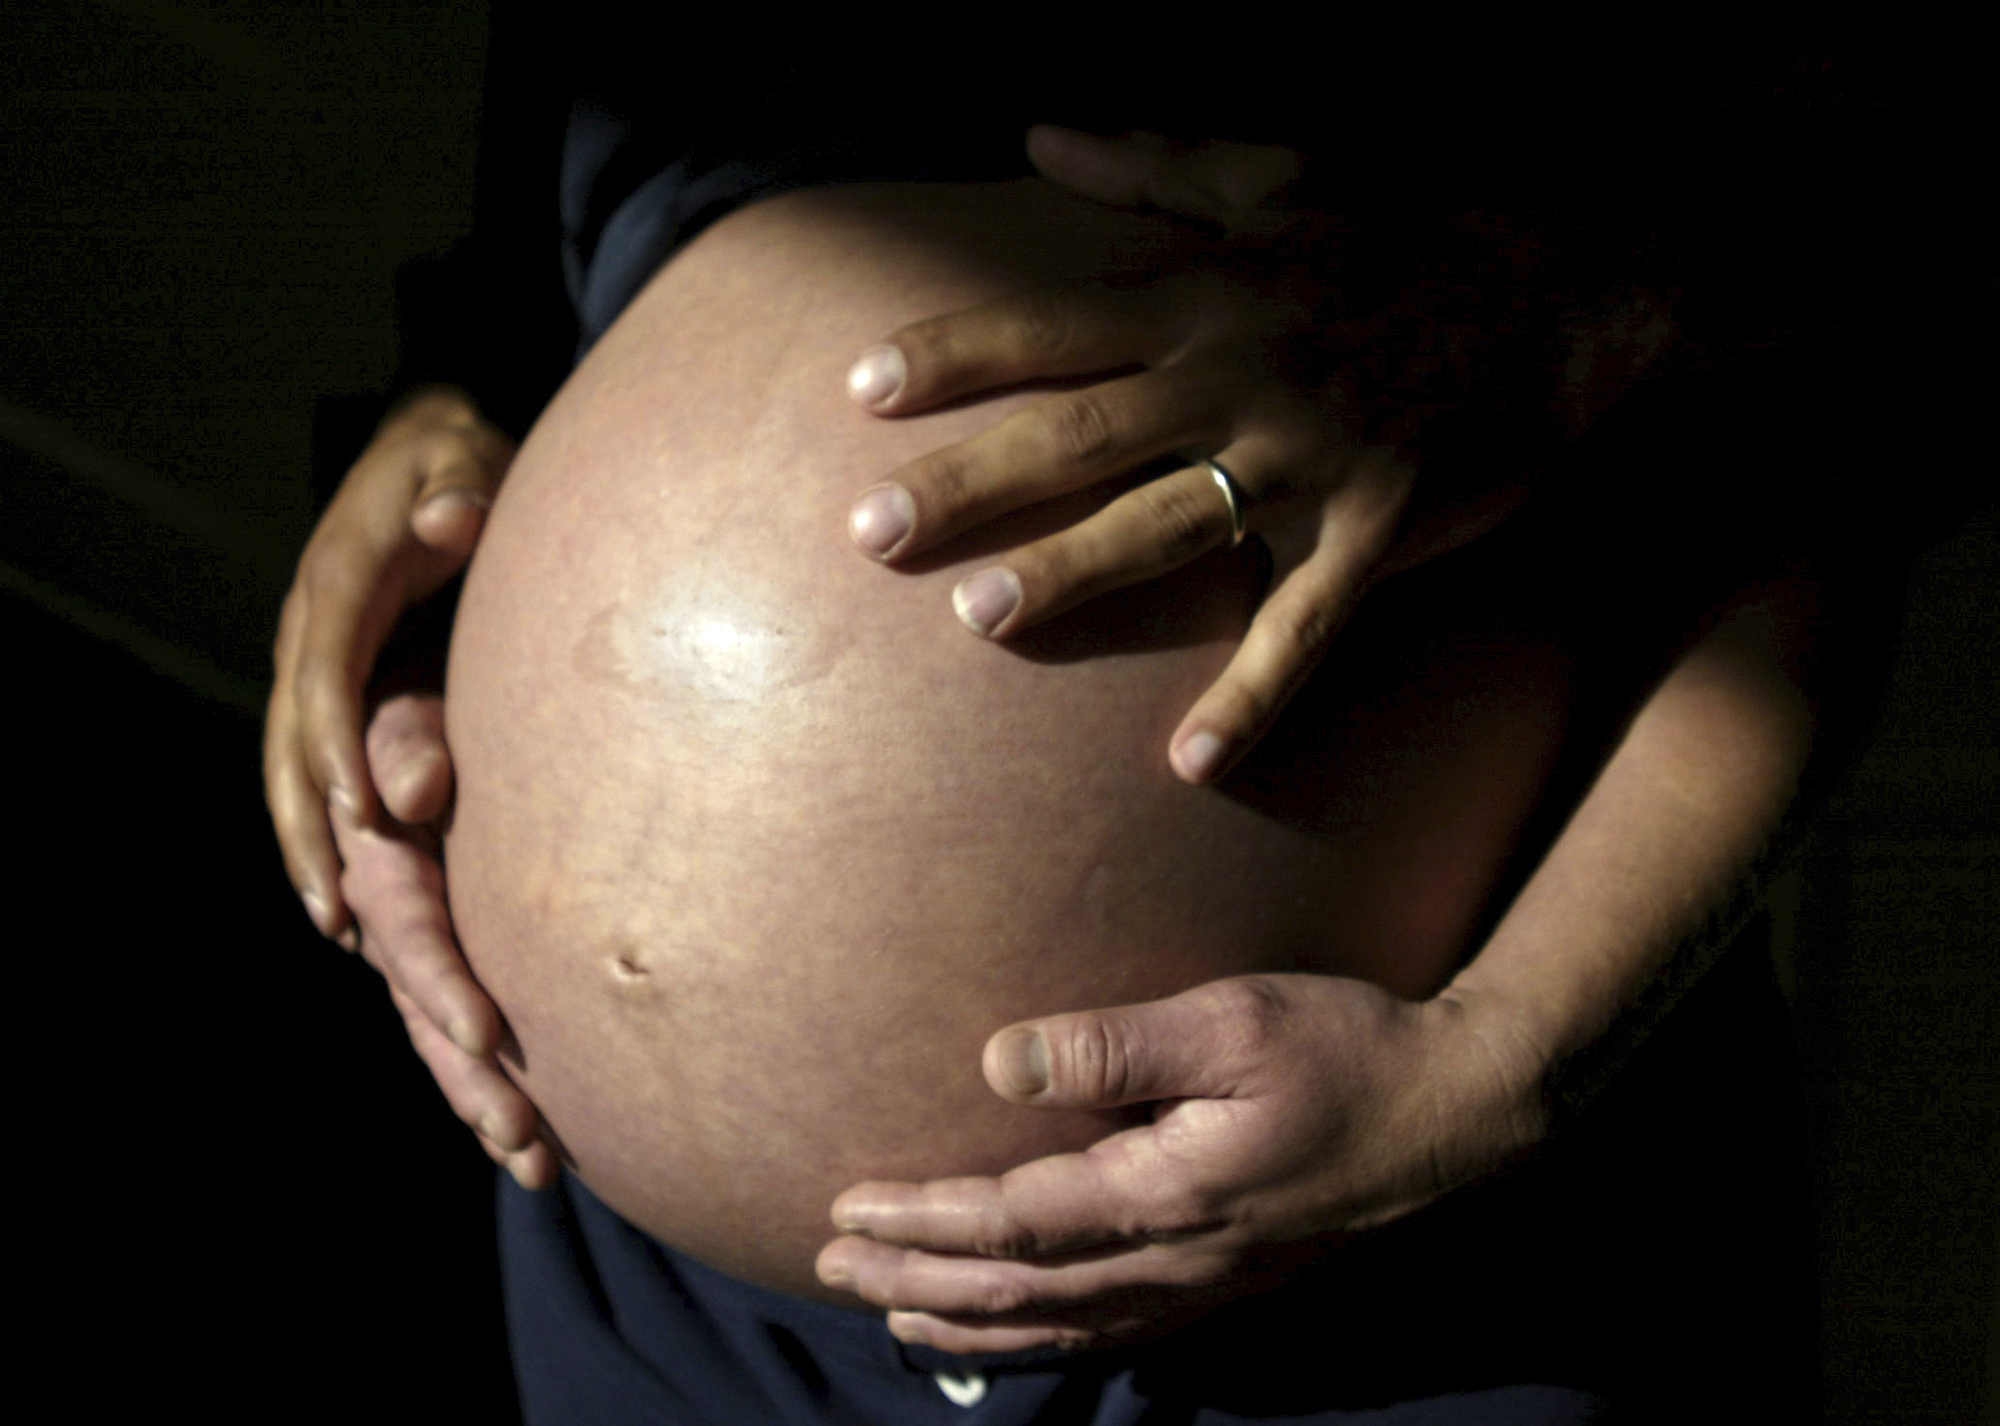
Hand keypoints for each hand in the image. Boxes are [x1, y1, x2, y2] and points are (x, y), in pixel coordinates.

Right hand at [265, 387, 512, 942]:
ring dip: (302, 842)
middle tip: (336, 910)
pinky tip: (343, 890)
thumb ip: (463, 490)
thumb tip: (454, 517)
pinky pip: (307, 761)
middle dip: (307, 825)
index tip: (364, 813)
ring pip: (286, 763)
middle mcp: (312, 626)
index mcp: (342, 579)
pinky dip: (315, 822)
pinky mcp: (328, 680)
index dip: (338, 744)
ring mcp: (312, 656)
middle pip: (290, 739)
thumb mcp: (466, 462)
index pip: (329, 672)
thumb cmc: (459, 463)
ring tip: (334, 925)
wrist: (424, 452)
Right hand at [332, 692, 554, 1188]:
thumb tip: (416, 787)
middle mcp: (389, 904)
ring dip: (481, 1100)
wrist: (431, 675)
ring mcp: (417, 931)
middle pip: (421, 1008)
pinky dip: (487, 1077)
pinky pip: (459, 1022)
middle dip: (469, 1079)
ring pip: (439, 1033)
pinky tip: (534, 1136)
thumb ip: (411, 734)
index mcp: (378, 848)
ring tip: (536, 1168)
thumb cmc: (431, 674)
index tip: (492, 1037)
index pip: (408, 929)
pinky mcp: (449, 943)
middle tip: (524, 1142)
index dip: (442, 983)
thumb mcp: (414, 691)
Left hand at [815, 974, 1547, 1352]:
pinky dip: (1040, 1339)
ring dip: (964, 1322)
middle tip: (831, 1268)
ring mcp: (1203, 1284)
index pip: (1008, 1222)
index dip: (917, 1220)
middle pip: (1015, 1291)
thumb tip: (999, 1063)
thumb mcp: (1235, 1021)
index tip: (844, 1208)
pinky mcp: (1227, 1281)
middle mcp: (1174, 1261)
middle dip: (914, 1281)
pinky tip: (1014, 1332)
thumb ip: (1117, 1043)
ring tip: (893, 1314)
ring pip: (1057, 1326)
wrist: (1460, 1114)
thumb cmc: (1349, 1049)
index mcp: (1163, 1194)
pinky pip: (1111, 1333)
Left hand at [847, 127, 1672, 782]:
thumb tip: (1038, 130)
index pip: (1052, 324)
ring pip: (1169, 522)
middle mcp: (1240, 375)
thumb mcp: (1281, 166)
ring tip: (979, 617)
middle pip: (1080, 432)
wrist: (1571, 281)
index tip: (860, 387)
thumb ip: (1152, 163)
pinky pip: (1306, 625)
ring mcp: (1309, 457)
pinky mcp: (1379, 528)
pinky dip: (1253, 695)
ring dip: (1074, 573)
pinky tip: (1192, 764)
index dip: (955, 354)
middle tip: (870, 532)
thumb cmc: (1415, 220)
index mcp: (1207, 291)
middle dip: (970, 480)